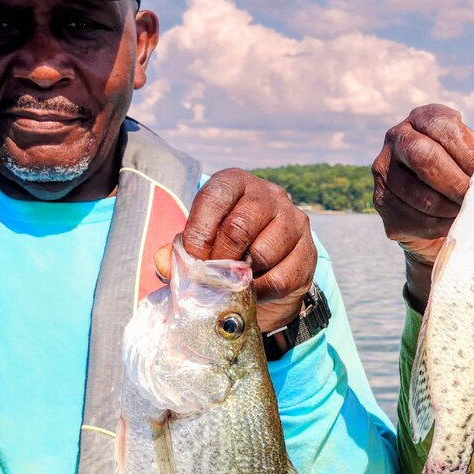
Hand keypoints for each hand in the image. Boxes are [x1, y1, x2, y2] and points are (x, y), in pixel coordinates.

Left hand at [156, 169, 314, 333]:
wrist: (266, 273)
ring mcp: (293, 220)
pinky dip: (261, 290)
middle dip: (219, 259)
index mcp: (236, 183)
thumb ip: (177, 253)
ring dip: (242, 276)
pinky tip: (253, 290)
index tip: (193, 259)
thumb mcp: (198, 246)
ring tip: (233, 282)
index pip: (214, 198)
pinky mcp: (308, 250)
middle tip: (210, 277)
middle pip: (239, 227)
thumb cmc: (226, 251)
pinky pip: (281, 276)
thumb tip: (165, 263)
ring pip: (263, 253)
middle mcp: (269, 194)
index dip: (199, 232)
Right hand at [370, 104, 473, 310]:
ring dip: (449, 208)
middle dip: (456, 183)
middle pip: (423, 157)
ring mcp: (384, 171)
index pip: (442, 126)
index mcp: (424, 118)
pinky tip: (452, 226)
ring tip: (469, 214)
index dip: (468, 152)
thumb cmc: (466, 175)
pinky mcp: (380, 202)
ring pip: (417, 193)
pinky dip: (437, 226)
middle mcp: (397, 138)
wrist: (439, 213)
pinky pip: (411, 217)